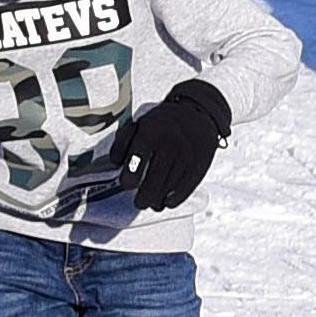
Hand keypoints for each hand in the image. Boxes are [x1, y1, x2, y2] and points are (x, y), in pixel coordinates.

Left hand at [106, 79, 229, 215]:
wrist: (198, 112)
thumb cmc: (163, 122)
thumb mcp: (139, 124)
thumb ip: (122, 142)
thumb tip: (115, 164)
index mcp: (151, 133)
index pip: (137, 159)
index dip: (130, 177)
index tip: (127, 184)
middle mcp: (170, 145)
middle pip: (155, 179)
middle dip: (144, 196)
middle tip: (139, 202)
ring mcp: (187, 156)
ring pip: (170, 186)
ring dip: (159, 200)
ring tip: (152, 204)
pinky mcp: (199, 164)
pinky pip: (187, 187)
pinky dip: (176, 198)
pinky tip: (168, 202)